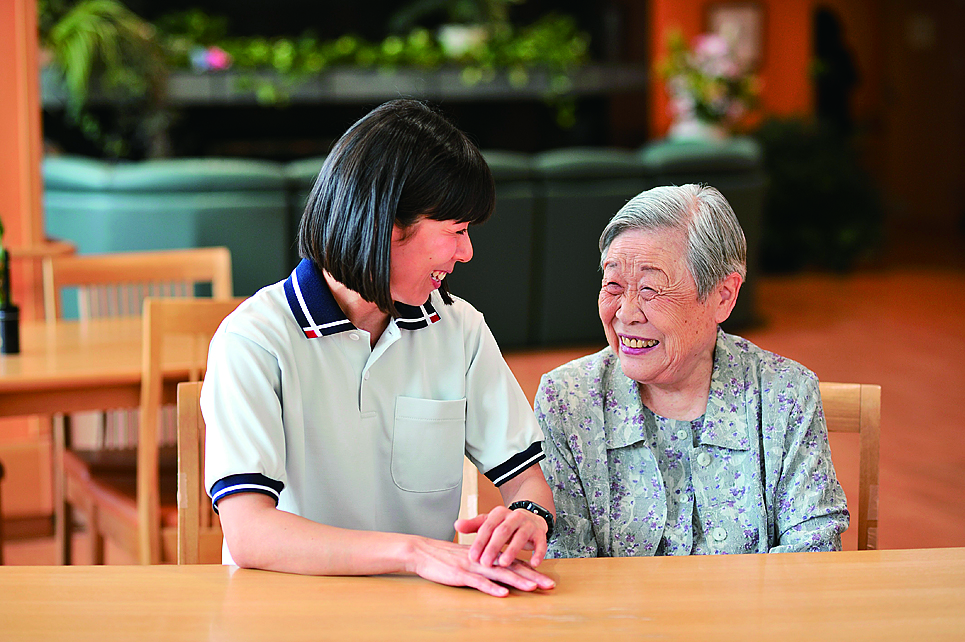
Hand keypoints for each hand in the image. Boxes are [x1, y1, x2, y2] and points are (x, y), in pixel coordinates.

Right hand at [405, 536, 554, 596]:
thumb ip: (484, 563)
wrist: (423, 551)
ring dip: (518, 581)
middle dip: (533, 577)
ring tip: (534, 588)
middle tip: (550, 585)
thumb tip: (498, 573)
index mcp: (487, 556)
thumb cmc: (445, 557)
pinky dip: (492, 588)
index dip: (531, 570)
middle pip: (513, 568)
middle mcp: (484, 560)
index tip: (546, 579)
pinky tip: (504, 593)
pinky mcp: (461, 574)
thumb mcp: (469, 558)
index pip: (513, 563)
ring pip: (500, 574)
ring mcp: (473, 567)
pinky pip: (479, 582)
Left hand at [455, 506, 547, 568]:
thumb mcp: (489, 523)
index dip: (479, 542)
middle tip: (484, 563)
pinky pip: (541, 543)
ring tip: (503, 564)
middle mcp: (515, 516)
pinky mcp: (540, 533)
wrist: (530, 517)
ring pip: (521, 537)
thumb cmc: (505, 525)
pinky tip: (533, 564)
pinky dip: (538, 553)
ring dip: (512, 551)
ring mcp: (529, 524)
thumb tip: (456, 525)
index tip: (472, 557)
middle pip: (503, 531)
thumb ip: (473, 525)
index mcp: (499, 513)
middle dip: (493, 547)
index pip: (487, 527)